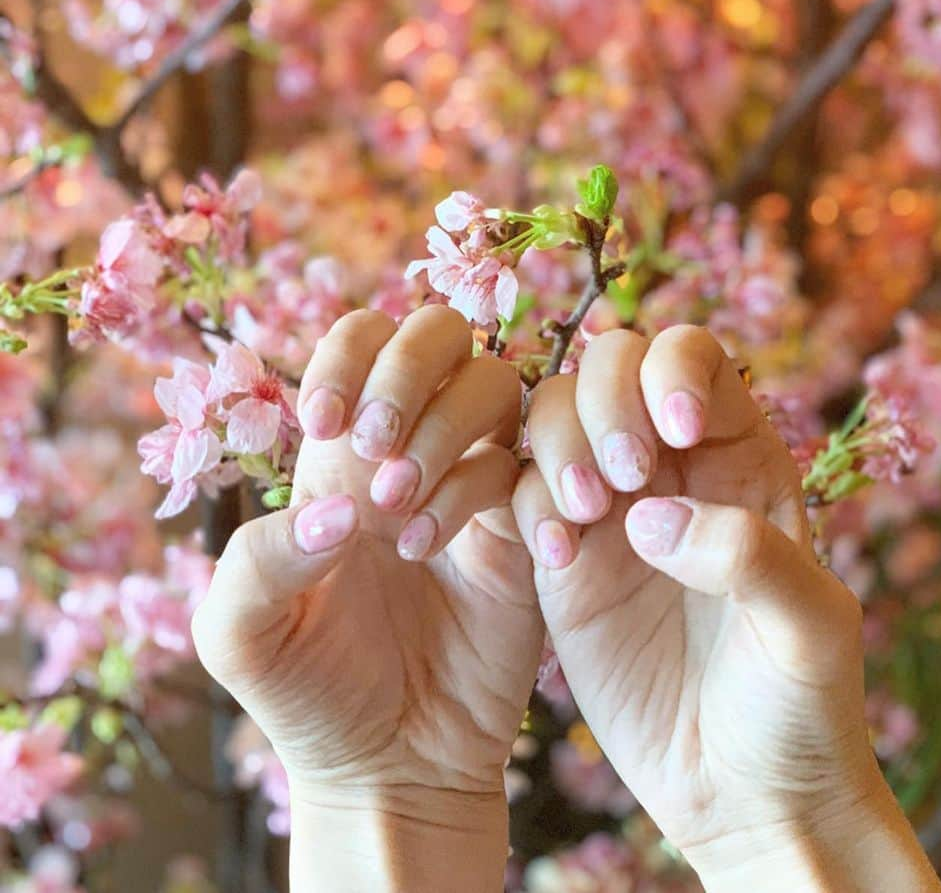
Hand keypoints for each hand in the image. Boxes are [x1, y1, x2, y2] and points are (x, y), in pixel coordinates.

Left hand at [192, 306, 541, 890]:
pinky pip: (535, 467)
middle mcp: (414, 446)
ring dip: (449, 431)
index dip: (350, 356)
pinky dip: (500, 492)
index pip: (361, 339)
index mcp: (341, 453)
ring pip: (495, 385)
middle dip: (408, 373)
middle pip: (439, 334)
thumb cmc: (306, 696)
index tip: (329, 424)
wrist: (392, 771)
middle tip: (375, 450)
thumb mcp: (241, 636)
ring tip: (404, 521)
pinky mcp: (528, 528)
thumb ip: (261, 560)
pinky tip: (452, 552)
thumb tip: (338, 511)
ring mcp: (477, 482)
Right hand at [512, 325, 940, 891]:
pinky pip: (519, 493)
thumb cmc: (800, 707)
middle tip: (625, 482)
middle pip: (610, 366)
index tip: (676, 434)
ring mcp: (611, 511)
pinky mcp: (562, 562)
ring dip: (557, 446)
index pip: (693, 357)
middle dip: (604, 402)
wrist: (745, 797)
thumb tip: (651, 519)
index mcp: (742, 458)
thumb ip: (749, 555)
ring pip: (553, 417)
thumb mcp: (808, 629)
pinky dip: (524, 505)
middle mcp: (670, 468)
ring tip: (583, 520)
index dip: (673, 369)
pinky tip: (558, 558)